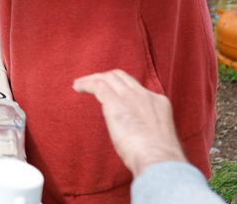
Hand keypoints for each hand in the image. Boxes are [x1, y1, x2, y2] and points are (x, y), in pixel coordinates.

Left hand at [72, 69, 186, 176]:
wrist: (159, 159)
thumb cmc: (158, 157)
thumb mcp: (157, 136)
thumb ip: (147, 127)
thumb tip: (136, 134)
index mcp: (158, 103)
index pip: (136, 87)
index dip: (121, 87)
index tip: (111, 93)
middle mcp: (145, 95)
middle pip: (121, 77)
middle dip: (105, 77)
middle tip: (92, 84)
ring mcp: (131, 96)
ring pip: (108, 77)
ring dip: (91, 79)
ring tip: (79, 84)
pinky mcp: (116, 102)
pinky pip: (97, 85)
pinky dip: (85, 84)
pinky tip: (77, 87)